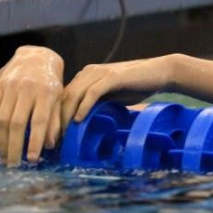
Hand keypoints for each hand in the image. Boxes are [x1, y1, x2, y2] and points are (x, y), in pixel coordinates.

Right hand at [0, 46, 63, 165]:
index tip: (32, 159)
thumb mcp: (59, 99)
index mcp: (47, 93)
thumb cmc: (51, 83)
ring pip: (2, 119)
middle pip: (17, 123)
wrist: (36, 57)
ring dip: (2, 142)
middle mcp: (27, 89)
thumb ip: (55, 121)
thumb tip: (49, 145)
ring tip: (4, 157)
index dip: (35, 141)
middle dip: (15, 147)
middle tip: (14, 164)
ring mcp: (10, 87)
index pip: (40, 121)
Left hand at [61, 55, 176, 124]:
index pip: (63, 96)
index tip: (53, 135)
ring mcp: (99, 73)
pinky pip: (92, 92)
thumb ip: (97, 104)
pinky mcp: (111, 77)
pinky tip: (79, 120)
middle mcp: (88, 72)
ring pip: (75, 94)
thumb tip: (83, 124)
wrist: (158, 73)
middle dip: (57, 118)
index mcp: (86, 76)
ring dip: (67, 115)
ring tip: (63, 134)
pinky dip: (84, 107)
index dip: (55, 115)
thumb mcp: (112, 97)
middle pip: (64, 96)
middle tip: (54, 139)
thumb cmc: (136, 86)